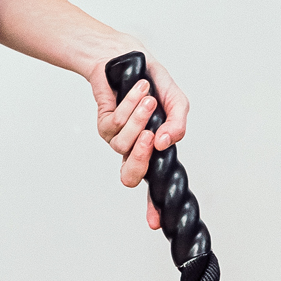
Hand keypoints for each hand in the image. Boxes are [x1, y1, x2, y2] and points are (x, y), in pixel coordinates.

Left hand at [88, 54, 188, 230]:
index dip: (154, 206)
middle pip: (131, 175)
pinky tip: (136, 91)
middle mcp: (134, 148)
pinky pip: (114, 124)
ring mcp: (117, 139)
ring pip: (124, 144)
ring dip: (138, 119)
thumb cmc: (150, 81)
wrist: (124, 57)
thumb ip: (178, 122)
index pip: (154, 184)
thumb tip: (168, 141)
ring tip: (147, 98)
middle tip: (151, 137)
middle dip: (140, 159)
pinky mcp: (102, 125)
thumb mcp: (175, 100)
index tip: (156, 223)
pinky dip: (128, 106)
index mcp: (154, 148)